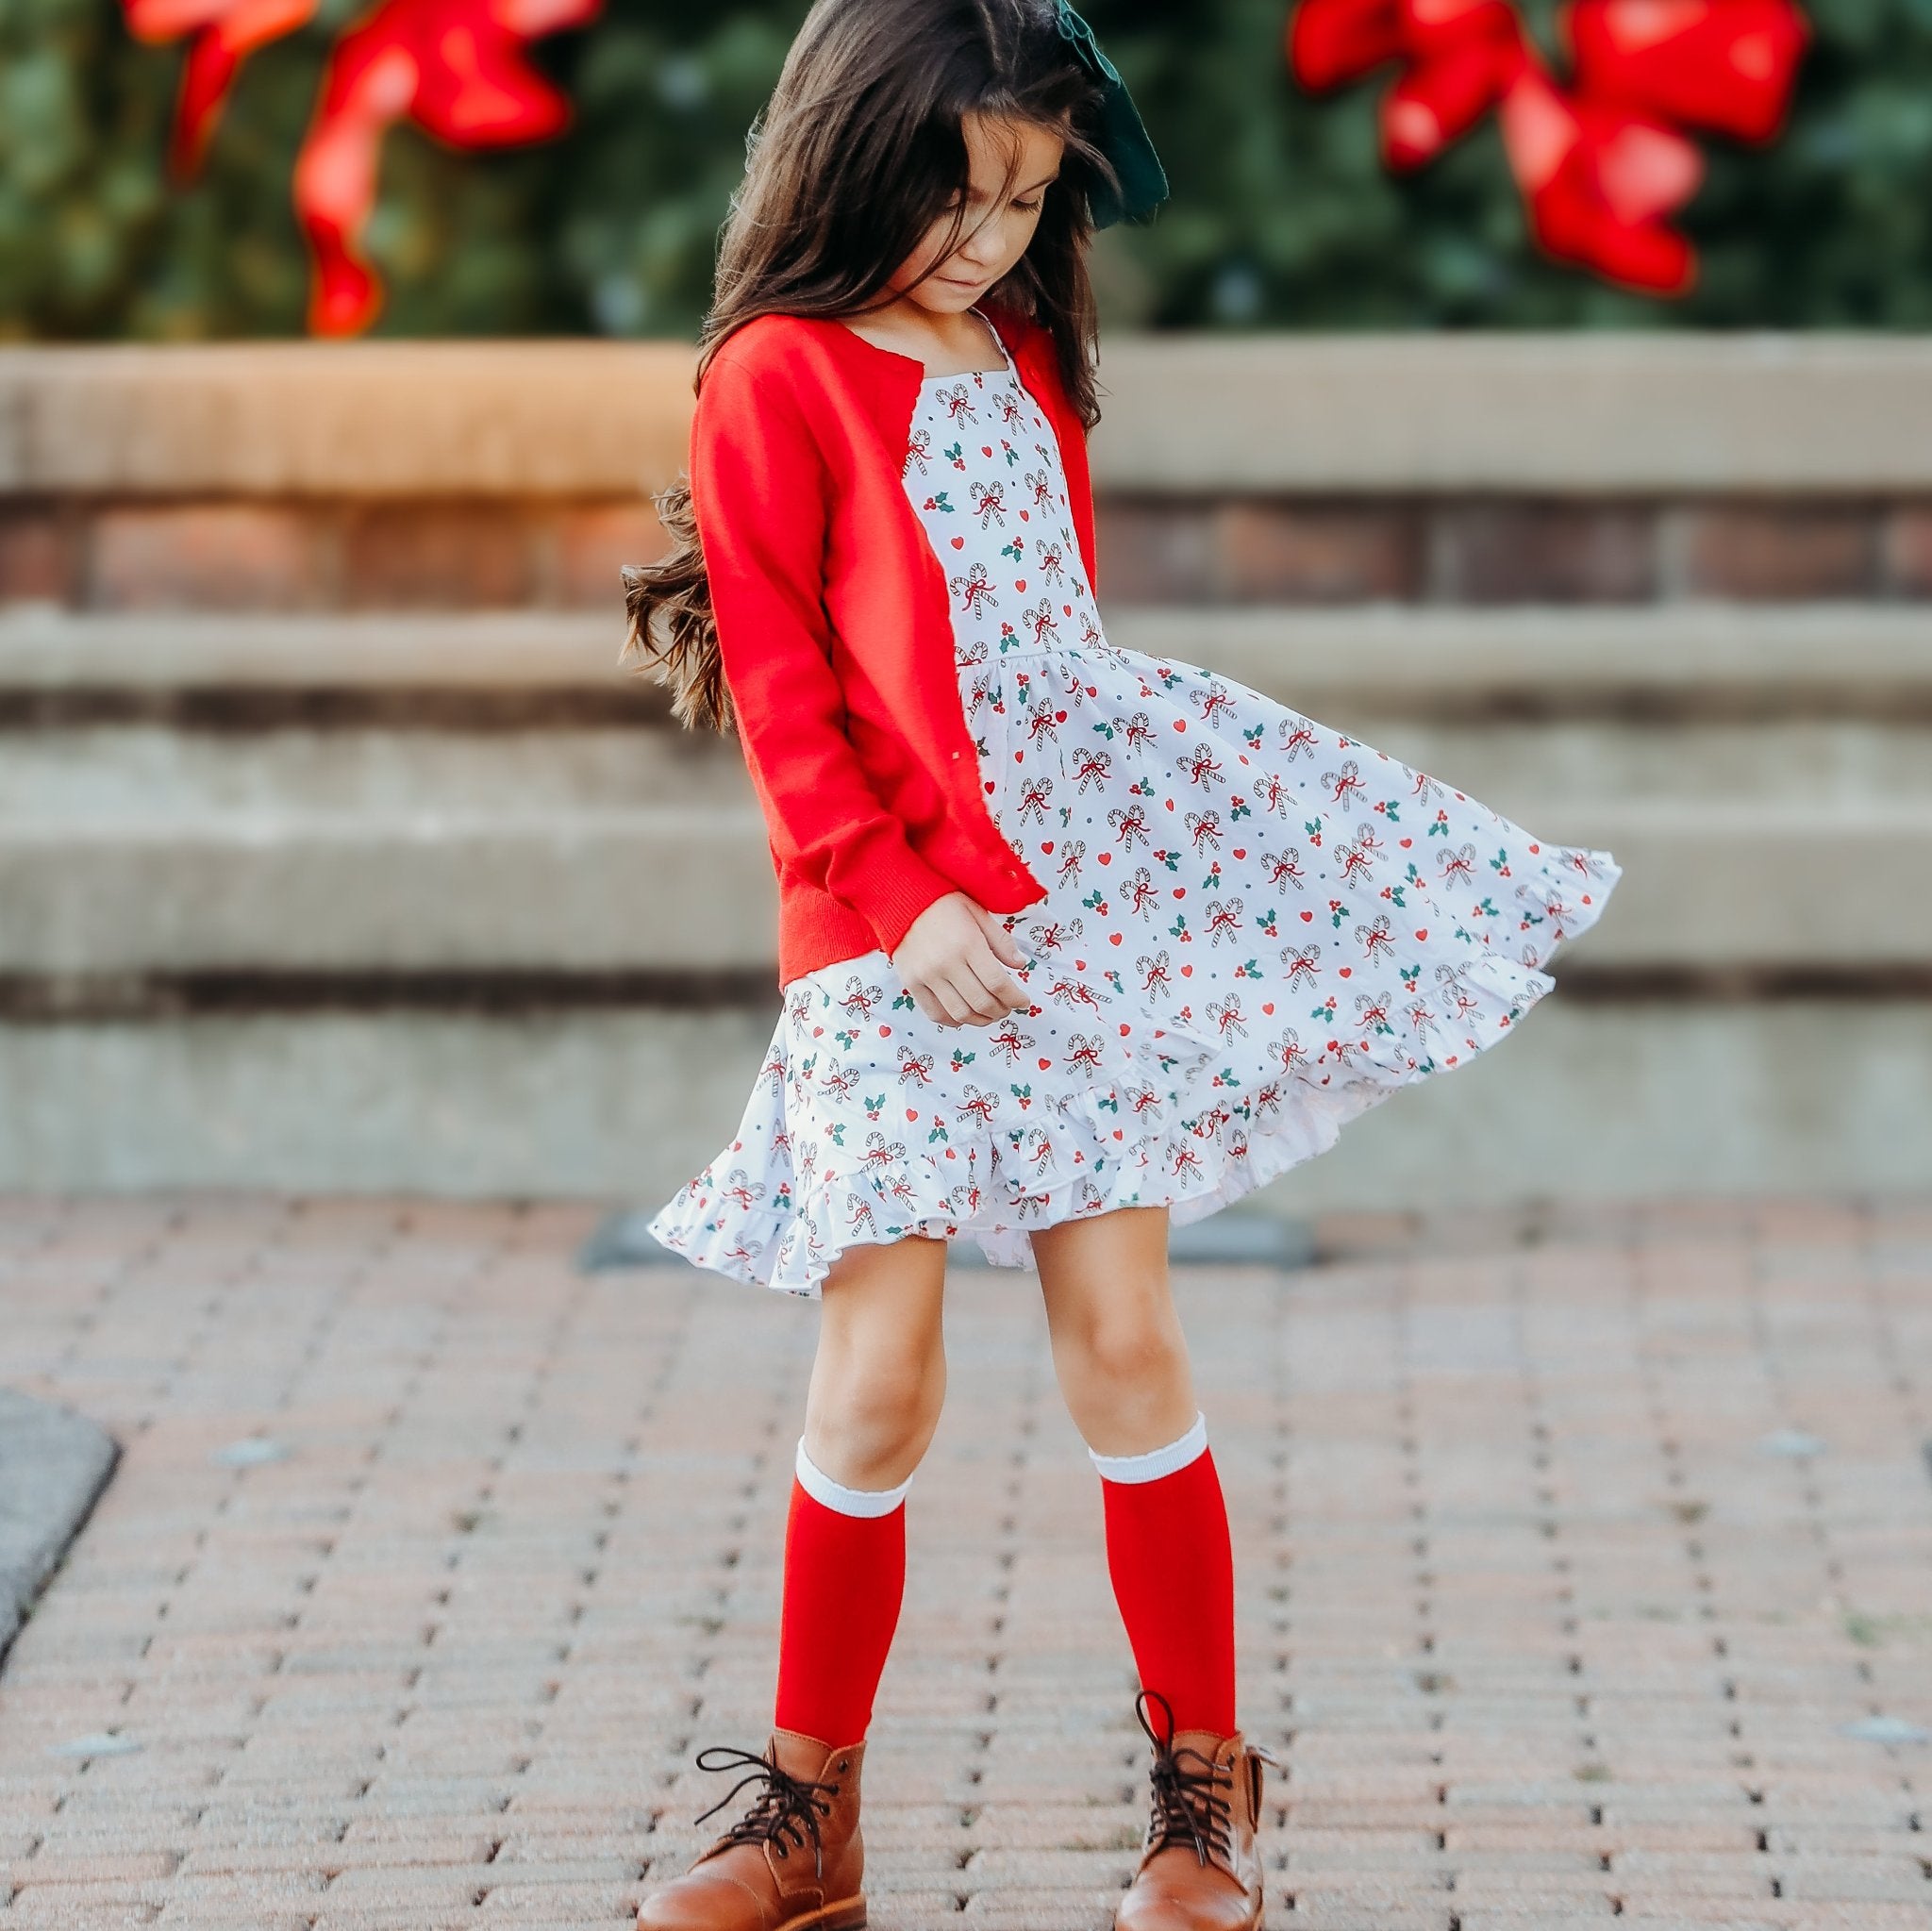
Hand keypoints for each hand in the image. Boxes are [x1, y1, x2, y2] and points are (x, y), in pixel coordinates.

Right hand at [891, 892, 1032, 1028]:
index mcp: (968, 944)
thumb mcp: (978, 913)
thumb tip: (1020, 965)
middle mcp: (946, 963)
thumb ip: (1001, 941)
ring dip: (981, 1020)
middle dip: (1002, 1010)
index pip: (998, 983)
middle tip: (1008, 1007)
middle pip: (982, 1002)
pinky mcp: (912, 983)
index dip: (1016, 998)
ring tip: (990, 1014)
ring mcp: (927, 976)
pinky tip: (965, 1015)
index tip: (1023, 1002)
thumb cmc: (943, 904)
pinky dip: (954, 1021)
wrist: (902, 900)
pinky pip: (935, 1014)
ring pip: (961, 1013)